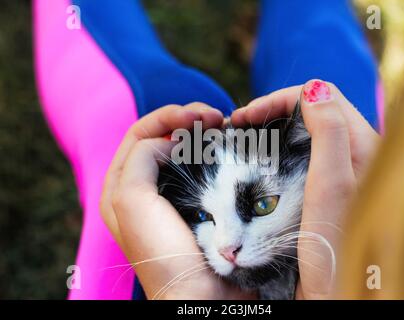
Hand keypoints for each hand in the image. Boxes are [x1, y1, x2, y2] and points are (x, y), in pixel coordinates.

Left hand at [101, 102, 253, 299]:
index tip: (197, 115)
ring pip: (184, 150)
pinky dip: (214, 153)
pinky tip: (227, 147)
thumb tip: (171, 140)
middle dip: (187, 119)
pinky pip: (202, 168)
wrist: (198, 295)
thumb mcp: (131, 200)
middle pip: (162, 137)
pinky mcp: (197, 204)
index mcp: (120, 184)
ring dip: (202, 132)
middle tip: (216, 116)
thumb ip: (142, 158)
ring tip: (225, 125)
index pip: (140, 133)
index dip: (167, 117)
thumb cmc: (161, 252)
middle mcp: (143, 187)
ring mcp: (171, 195)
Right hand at [231, 80, 378, 298]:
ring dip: (274, 129)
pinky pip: (302, 154)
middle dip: (273, 110)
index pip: (322, 96)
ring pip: (305, 131)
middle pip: (313, 111)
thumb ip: (329, 133)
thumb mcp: (332, 186)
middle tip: (241, 124)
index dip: (281, 99)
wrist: (337, 290)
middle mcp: (354, 154)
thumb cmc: (336, 245)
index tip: (246, 116)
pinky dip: (278, 150)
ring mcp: (339, 172)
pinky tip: (260, 161)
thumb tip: (312, 88)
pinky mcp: (325, 188)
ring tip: (245, 138)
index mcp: (363, 146)